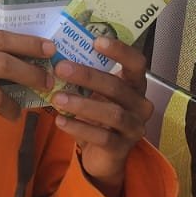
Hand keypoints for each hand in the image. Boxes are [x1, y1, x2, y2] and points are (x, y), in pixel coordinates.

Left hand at [50, 37, 153, 194]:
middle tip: (61, 68)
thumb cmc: (97, 115)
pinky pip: (102, 137)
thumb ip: (84, 77)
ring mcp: (134, 127)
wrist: (102, 155)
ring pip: (112, 114)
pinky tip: (60, 121)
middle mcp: (140, 105)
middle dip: (88, 76)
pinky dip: (79, 127)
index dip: (120, 51)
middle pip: (117, 87)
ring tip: (57, 98)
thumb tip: (55, 53)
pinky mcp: (122, 148)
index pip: (136, 63)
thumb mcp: (93, 94)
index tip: (96, 41)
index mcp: (135, 85)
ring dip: (82, 104)